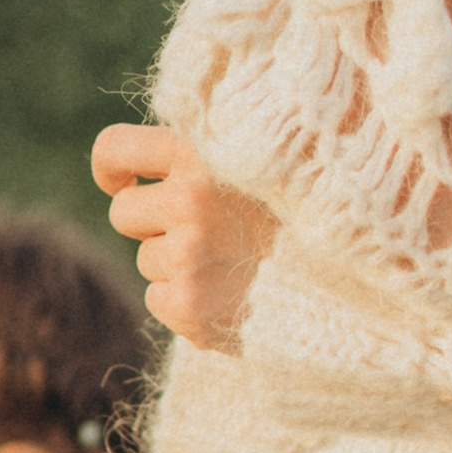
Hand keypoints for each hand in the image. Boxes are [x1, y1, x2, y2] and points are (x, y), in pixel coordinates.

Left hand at [91, 124, 276, 352]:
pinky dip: (184, 302)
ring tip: (232, 262)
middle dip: (152, 224)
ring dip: (176, 265)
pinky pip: (157, 298)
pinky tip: (229, 295)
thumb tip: (138, 167)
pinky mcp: (188, 304)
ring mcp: (188, 255)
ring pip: (146, 259)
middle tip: (206, 231)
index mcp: (201, 154)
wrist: (340, 285)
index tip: (126, 183)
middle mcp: (190, 200)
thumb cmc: (293, 219)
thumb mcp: (253, 165)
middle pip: (123, 212)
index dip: (111, 169)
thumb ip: (199, 156)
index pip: (113, 148)